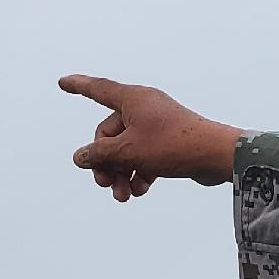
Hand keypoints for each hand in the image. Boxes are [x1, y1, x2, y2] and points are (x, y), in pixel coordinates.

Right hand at [59, 74, 245, 201]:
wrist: (216, 156)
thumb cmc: (174, 145)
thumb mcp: (129, 152)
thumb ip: (100, 154)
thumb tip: (81, 157)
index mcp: (132, 99)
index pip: (98, 89)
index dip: (78, 86)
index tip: (62, 82)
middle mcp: (144, 107)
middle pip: (109, 134)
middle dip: (106, 162)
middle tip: (106, 185)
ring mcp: (157, 125)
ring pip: (127, 149)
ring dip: (121, 173)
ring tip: (123, 196)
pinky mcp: (169, 142)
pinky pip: (144, 155)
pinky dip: (139, 172)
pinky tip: (140, 191)